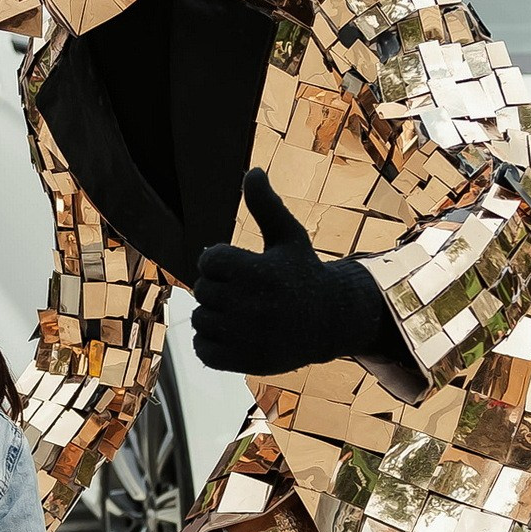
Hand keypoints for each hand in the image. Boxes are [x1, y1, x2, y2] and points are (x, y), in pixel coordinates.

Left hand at [192, 168, 406, 376]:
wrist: (330, 321)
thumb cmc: (303, 273)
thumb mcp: (288, 236)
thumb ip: (266, 205)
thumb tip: (253, 171)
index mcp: (260, 271)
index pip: (209, 260)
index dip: (218, 261)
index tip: (236, 267)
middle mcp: (254, 305)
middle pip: (202, 290)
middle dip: (216, 288)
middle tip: (241, 291)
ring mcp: (249, 335)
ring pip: (200, 320)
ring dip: (212, 315)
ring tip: (238, 312)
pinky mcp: (246, 360)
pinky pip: (203, 349)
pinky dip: (210, 342)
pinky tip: (232, 332)